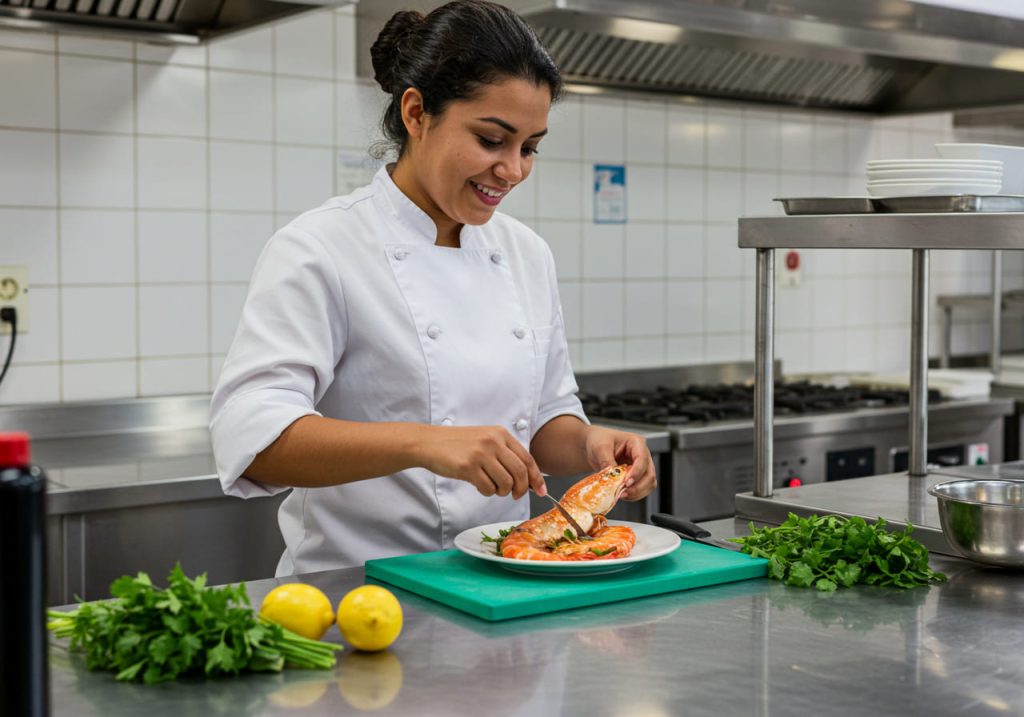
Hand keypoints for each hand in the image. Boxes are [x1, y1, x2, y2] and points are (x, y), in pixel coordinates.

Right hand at [420, 425, 546, 499]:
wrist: (429, 443)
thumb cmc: (457, 444)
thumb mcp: (485, 440)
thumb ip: (504, 454)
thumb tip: (527, 478)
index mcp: (500, 434)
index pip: (527, 458)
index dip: (536, 478)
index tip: (541, 491)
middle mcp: (493, 442)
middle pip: (520, 472)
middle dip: (521, 489)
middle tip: (515, 495)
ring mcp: (480, 453)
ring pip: (506, 483)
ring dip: (501, 492)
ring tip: (492, 488)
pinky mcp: (468, 467)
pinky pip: (488, 488)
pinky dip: (487, 492)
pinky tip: (479, 485)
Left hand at [583, 426, 656, 500]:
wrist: (595, 446)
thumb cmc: (599, 440)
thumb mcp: (599, 447)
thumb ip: (606, 461)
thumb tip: (612, 476)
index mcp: (636, 442)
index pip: (642, 459)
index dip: (636, 472)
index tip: (627, 483)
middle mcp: (643, 454)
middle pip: (649, 474)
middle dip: (638, 486)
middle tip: (623, 493)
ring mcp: (642, 466)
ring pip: (649, 483)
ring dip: (637, 492)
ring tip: (622, 495)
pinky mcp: (638, 476)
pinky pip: (642, 488)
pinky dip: (634, 495)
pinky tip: (622, 494)